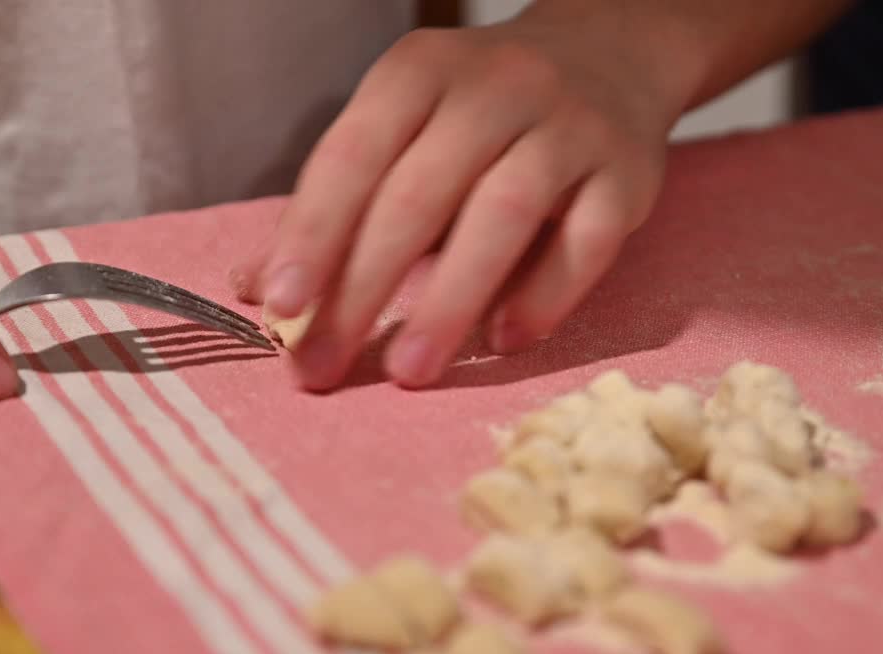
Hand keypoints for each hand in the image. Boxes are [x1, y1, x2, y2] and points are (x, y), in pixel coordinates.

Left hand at [232, 6, 680, 390]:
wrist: (608, 55)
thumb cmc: (480, 113)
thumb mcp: (401, 130)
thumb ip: (335, 206)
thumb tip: (254, 288)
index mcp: (419, 73)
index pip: (352, 155)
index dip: (312, 233)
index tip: (280, 304)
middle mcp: (495, 88)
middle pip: (418, 195)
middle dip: (363, 290)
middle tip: (323, 366)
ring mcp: (569, 127)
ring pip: (503, 216)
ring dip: (451, 301)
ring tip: (410, 369)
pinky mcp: (628, 173)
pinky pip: (587, 241)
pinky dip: (545, 295)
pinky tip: (505, 339)